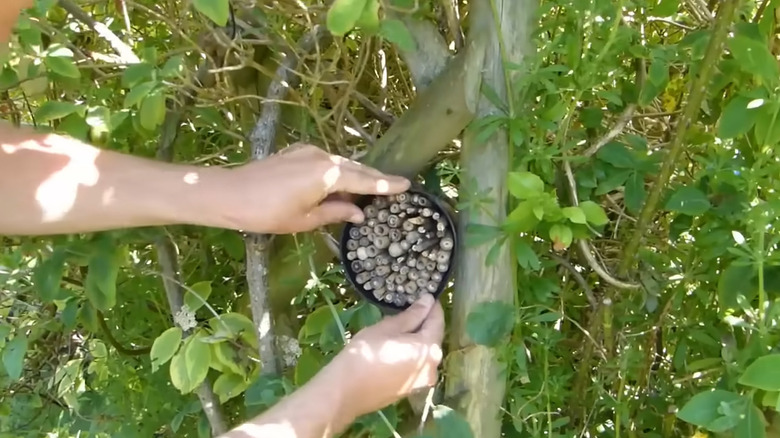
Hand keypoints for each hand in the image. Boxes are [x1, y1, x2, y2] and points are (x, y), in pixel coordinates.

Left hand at [215, 144, 409, 233]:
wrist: (229, 194)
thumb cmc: (267, 213)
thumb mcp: (306, 219)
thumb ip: (336, 213)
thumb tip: (359, 212)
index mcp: (328, 174)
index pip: (365, 179)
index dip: (386, 184)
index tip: (407, 184)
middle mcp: (322, 156)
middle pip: (355, 168)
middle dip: (373, 178)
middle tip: (393, 188)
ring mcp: (308, 151)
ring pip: (341, 163)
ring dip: (354, 175)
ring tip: (368, 191)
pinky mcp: (296, 152)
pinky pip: (326, 161)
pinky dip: (337, 172)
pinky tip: (339, 184)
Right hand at [326, 293, 444, 419]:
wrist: (346, 390)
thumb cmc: (367, 353)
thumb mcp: (388, 327)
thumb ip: (412, 314)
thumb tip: (428, 300)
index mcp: (430, 349)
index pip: (437, 320)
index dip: (431, 306)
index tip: (424, 294)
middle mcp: (433, 367)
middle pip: (432, 338)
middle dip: (422, 323)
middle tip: (405, 310)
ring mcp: (423, 381)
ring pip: (423, 352)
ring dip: (414, 339)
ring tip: (395, 329)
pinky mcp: (411, 390)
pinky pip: (415, 365)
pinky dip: (409, 354)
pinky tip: (392, 348)